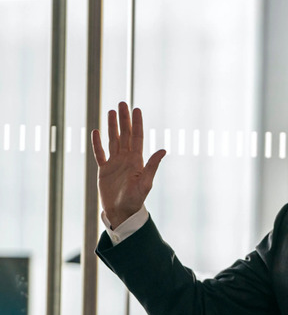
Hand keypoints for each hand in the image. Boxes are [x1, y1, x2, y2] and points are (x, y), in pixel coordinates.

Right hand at [91, 102, 165, 227]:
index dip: (136, 123)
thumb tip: (163, 150)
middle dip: (124, 119)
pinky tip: (96, 132)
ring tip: (111, 112)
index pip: (136, 137)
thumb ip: (153, 165)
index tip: (136, 109)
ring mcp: (115, 163)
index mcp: (137, 160)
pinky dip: (97, 143)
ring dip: (112, 126)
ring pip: (113, 140)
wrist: (122, 212)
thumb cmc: (136, 199)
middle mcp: (126, 158)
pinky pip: (100, 153)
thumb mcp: (146, 182)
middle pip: (124, 134)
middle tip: (122, 103)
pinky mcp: (104, 170)